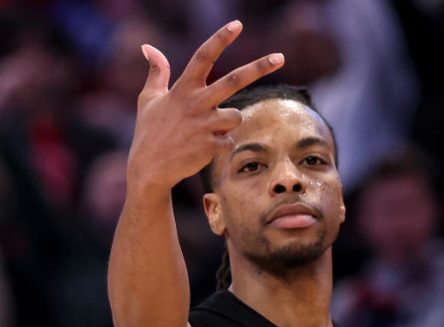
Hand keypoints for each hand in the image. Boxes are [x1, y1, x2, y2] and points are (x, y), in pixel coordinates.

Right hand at [126, 21, 283, 193]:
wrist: (149, 168)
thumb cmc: (150, 131)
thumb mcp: (147, 98)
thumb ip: (156, 72)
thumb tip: (148, 47)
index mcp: (183, 88)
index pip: (203, 56)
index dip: (220, 39)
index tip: (237, 25)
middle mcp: (196, 102)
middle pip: (234, 80)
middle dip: (259, 67)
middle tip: (281, 56)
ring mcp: (205, 124)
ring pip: (237, 116)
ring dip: (229, 124)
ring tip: (207, 132)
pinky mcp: (211, 145)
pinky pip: (231, 141)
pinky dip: (223, 144)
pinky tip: (204, 148)